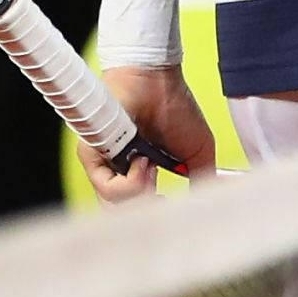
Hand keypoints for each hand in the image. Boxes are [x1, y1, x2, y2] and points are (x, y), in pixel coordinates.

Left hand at [76, 66, 217, 204]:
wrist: (158, 80)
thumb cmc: (176, 108)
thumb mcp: (199, 151)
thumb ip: (202, 179)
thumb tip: (205, 202)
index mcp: (140, 173)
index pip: (138, 209)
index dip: (154, 216)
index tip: (169, 202)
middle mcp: (119, 172)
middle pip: (123, 215)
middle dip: (148, 213)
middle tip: (162, 199)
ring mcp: (104, 166)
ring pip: (114, 206)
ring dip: (141, 194)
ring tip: (152, 169)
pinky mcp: (92, 157)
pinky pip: (106, 189)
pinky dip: (130, 182)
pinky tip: (143, 162)